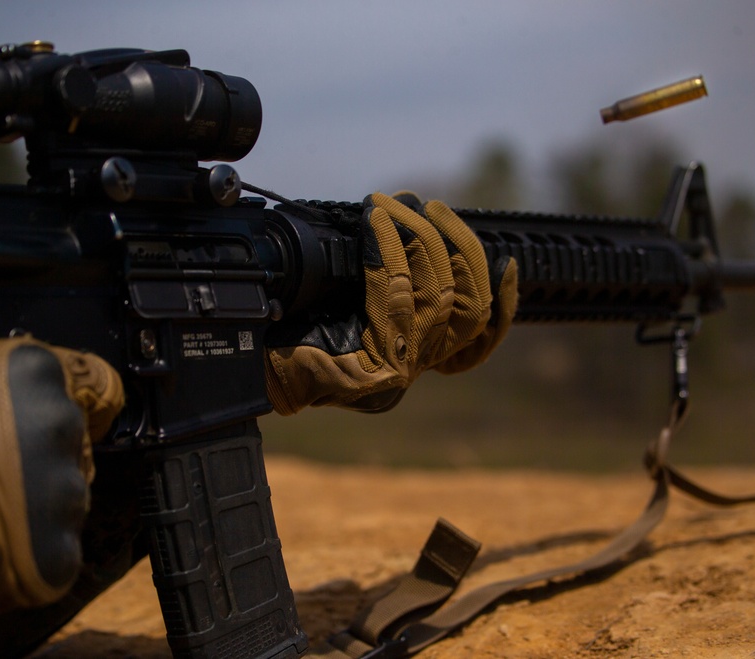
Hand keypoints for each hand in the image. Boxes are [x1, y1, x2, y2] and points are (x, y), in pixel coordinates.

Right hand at [0, 337, 122, 636]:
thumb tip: (3, 388)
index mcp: (36, 372)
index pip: (92, 381)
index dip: (75, 403)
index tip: (65, 417)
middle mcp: (62, 423)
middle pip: (72, 442)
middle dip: (43, 458)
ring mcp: (66, 489)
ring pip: (65, 497)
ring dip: (38, 506)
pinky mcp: (60, 547)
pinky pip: (56, 549)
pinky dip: (31, 552)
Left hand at [265, 192, 516, 414]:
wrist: (244, 370)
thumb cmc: (290, 334)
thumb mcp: (347, 305)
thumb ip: (387, 282)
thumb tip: (405, 227)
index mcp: (414, 355)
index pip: (479, 337)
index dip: (505, 302)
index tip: (510, 263)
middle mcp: (414, 366)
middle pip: (470, 309)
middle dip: (457, 247)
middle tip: (429, 205)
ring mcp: (397, 370)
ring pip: (438, 298)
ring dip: (420, 238)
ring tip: (396, 203)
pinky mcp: (374, 369)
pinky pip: (394, 297)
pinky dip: (388, 250)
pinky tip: (376, 223)